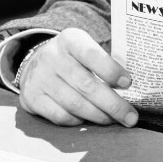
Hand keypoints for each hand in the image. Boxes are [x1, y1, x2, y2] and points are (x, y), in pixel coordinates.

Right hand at [17, 29, 138, 128]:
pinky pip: (59, 116)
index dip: (111, 70)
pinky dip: (77, 121)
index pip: (92, 54)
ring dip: (98, 115)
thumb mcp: (85, 48)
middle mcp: (52, 57)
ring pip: (74, 103)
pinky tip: (89, 121)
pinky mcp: (32, 98)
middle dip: (112, 104)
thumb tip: (130, 87)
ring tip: (114, 120)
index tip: (128, 83)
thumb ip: (104, 63)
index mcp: (70, 40)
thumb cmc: (72, 59)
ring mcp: (40, 78)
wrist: (34, 64)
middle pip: (86, 84)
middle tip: (130, 117)